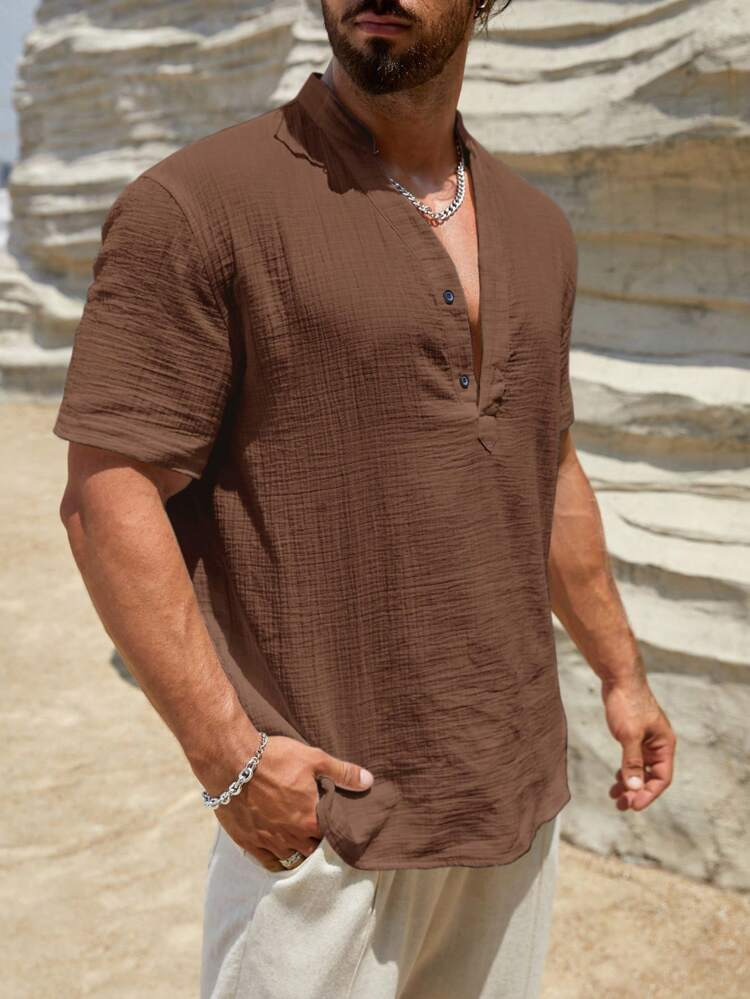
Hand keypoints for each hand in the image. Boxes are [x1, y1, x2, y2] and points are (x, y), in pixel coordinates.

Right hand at [209, 735, 373, 871]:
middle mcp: (291, 837)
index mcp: (310, 820)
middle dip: (316, 844)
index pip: (331, 838)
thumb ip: (343, 772)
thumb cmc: (274, 758)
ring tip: (301, 844)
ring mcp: (269, 841)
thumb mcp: (314, 758)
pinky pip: (268, 863)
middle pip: (312, 851)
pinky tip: (281, 856)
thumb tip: (369, 781)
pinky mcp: (248, 842)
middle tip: (316, 833)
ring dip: (298, 854)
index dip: (334, 833)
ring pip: (291, 860)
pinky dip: (277, 862)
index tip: (335, 827)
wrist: (232, 762)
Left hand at [600, 677, 675, 810]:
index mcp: (664, 745)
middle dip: (637, 792)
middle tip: (621, 806)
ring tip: (615, 797)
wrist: (619, 678)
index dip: (648, 794)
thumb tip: (634, 788)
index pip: (662, 778)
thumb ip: (632, 762)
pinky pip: (633, 759)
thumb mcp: (629, 735)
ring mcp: (646, 740)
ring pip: (641, 769)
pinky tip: (616, 779)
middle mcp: (658, 744)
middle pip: (651, 776)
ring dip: (630, 784)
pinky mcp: (634, 735)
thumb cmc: (627, 703)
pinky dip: (625, 770)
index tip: (633, 806)